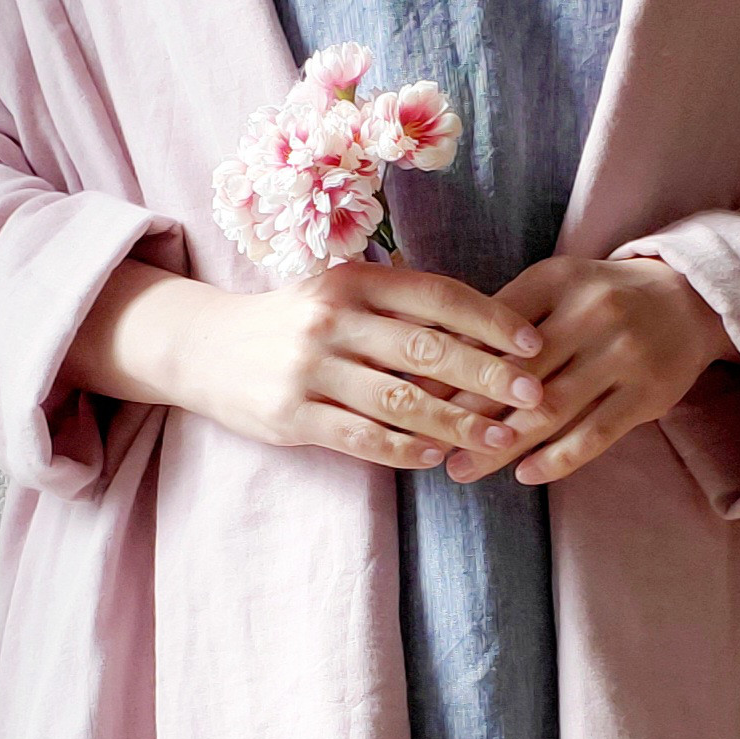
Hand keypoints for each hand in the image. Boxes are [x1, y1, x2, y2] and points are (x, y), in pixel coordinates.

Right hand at [60, 258, 546, 472]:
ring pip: (400, 401)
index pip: (438, 296)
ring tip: (499, 440)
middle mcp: (332, 319)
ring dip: (456, 423)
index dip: (491, 321)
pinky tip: (435, 457)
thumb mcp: (340, 293)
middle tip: (535, 397)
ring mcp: (309, 368)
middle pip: (427, 350)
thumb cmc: (293, 321)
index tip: (533, 345)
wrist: (204, 346)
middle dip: (488, 376)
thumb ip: (400, 304)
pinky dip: (402, 450)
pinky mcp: (291, 415)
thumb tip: (484, 328)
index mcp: (353, 281)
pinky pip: (360, 437)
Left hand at [447, 255, 733, 485]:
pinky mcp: (647, 394)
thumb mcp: (555, 285)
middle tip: (430, 444)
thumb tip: (439, 357)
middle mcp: (591, 314)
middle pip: (516, 374)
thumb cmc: (602, 297)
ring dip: (501, 446)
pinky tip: (524, 475)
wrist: (689, 299)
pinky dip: (557, 458)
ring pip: (551, 409)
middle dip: (467, 413)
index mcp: (557, 281)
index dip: (450, 366)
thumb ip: (506, 317)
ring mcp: (623, 355)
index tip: (415, 397)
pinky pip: (594, 434)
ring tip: (463, 469)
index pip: (492, 327)